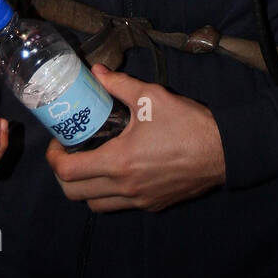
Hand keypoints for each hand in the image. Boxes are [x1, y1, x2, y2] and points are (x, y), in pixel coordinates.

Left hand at [45, 65, 225, 212]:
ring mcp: (139, 200)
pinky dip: (109, 193)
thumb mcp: (151, 97)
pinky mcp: (153, 205)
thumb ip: (119, 85)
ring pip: (95, 205)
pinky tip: (117, 171)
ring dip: (85, 188)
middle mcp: (125, 187)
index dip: (54, 158)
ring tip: (90, 164)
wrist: (223, 151)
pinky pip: (119, 205)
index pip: (68, 171)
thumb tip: (97, 72)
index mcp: (119, 162)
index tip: (58, 142)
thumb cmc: (187, 123)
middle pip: (74, 194)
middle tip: (69, 153)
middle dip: (64, 175)